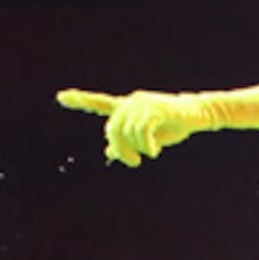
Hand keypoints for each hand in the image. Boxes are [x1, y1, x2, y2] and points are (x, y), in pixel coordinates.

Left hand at [55, 87, 217, 167]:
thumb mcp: (148, 138)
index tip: (61, 97)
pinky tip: (153, 151)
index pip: (100, 103)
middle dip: (120, 150)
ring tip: (148, 154)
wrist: (197, 115)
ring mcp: (143, 104)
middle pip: (112, 129)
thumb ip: (127, 143)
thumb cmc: (172, 126)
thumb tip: (109, 151)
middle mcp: (131, 102)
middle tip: (133, 162)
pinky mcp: (156, 109)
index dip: (80, 101)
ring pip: (127, 132)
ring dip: (136, 150)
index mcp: (127, 108)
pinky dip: (146, 146)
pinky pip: (142, 131)